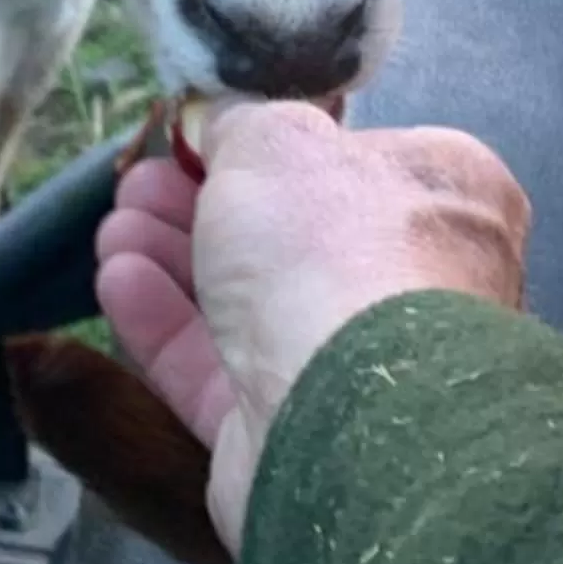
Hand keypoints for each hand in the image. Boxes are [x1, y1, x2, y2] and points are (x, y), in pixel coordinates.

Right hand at [96, 100, 530, 554]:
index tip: (208, 139)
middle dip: (203, 203)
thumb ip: (246, 127)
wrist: (347, 417)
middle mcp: (417, 285)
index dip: (279, 148)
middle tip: (139, 181)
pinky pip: (222, 371)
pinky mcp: (296, 436)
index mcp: (447, 198)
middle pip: (294, 235)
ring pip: (251, 303)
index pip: (362, 160)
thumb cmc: (332, 247)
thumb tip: (232, 129)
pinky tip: (116, 281)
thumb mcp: (277, 141)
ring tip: (114, 226)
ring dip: (173, 257)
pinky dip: (166, 323)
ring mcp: (357, 370)